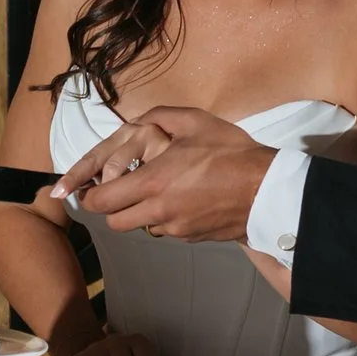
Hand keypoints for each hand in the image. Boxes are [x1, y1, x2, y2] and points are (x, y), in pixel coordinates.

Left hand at [49, 104, 269, 246]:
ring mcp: (174, 228)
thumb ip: (160, 117)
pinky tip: (182, 200)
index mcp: (152, 183)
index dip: (88, 194)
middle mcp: (157, 212)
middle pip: (114, 221)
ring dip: (137, 213)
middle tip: (118, 189)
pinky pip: (166, 230)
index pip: (101, 201)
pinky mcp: (190, 237)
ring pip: (139, 227)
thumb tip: (136, 122)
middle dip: (110, 207)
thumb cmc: (232, 153)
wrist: (268, 191)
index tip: (88, 187)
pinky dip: (164, 218)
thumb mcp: (196, 122)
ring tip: (155, 192)